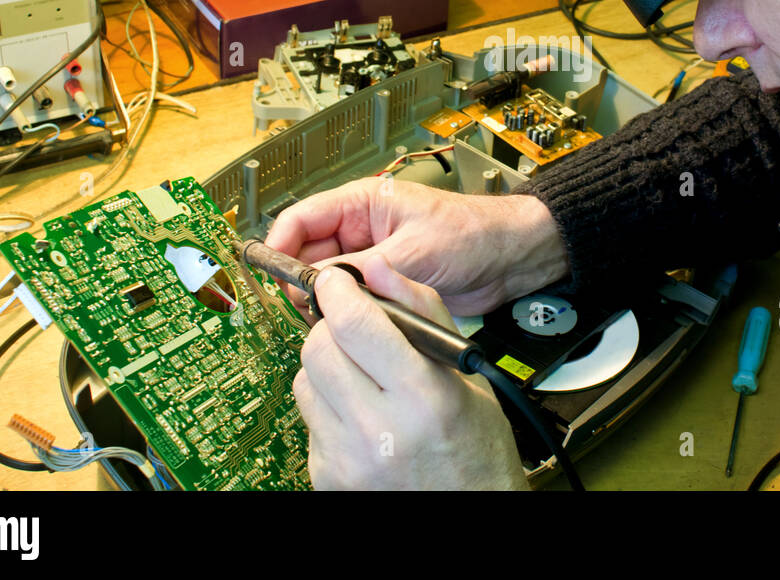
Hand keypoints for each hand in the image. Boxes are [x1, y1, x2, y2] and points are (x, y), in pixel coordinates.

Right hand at [266, 177, 568, 317]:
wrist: (510, 259)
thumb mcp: (414, 250)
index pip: (301, 219)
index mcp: (362, 203)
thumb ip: (365, 267)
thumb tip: (321, 284)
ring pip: (327, 283)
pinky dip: (345, 315)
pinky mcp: (383, 287)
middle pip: (307, 255)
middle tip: (304, 307)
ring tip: (329, 318)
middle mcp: (360, 230)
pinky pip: (351, 301)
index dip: (280, 245)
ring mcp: (370, 260)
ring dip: (326, 301)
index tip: (271, 274)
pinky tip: (350, 327)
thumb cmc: (473, 233)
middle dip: (303, 281)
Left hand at [293, 255, 529, 489]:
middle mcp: (380, 431)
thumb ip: (421, 311)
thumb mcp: (463, 371)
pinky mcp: (327, 476)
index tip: (337, 281)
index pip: (356, 325)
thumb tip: (379, 270)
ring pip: (304, 379)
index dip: (338, 291)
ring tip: (365, 380)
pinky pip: (308, 417)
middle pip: (318, 348)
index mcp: (423, 397)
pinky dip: (328, 405)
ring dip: (327, 367)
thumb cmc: (475, 444)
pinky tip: (361, 415)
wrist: (469, 509)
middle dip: (332, 327)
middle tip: (355, 330)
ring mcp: (348, 458)